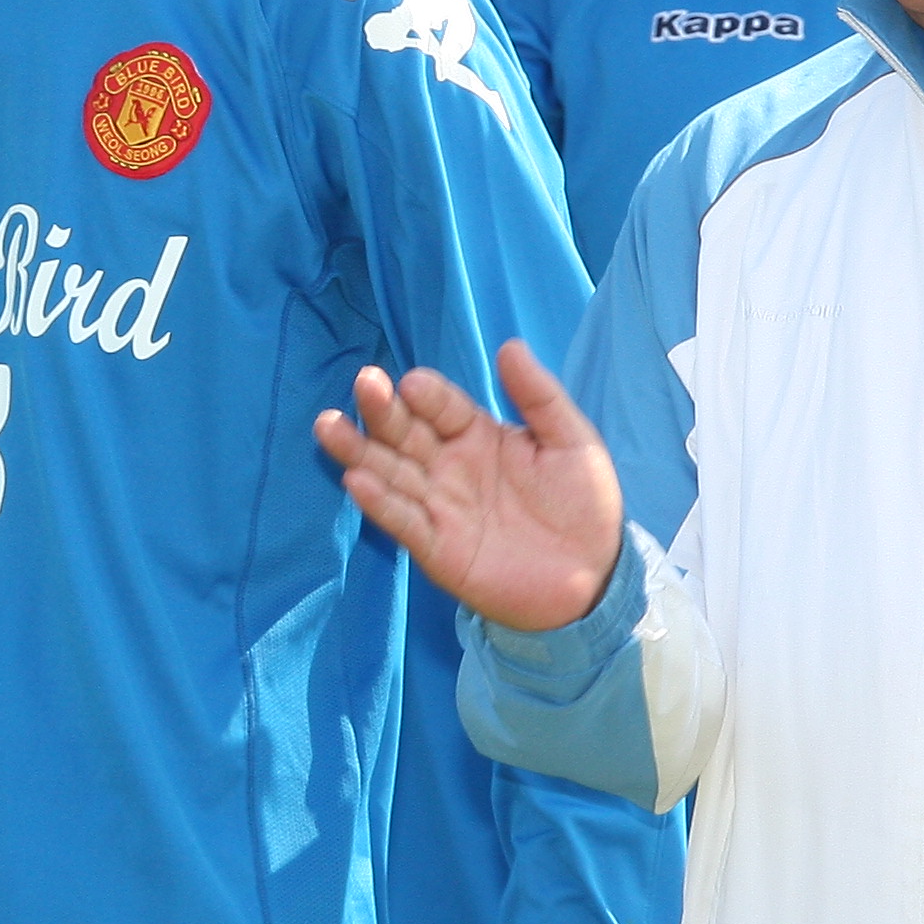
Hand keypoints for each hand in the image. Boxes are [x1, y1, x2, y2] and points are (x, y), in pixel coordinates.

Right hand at [318, 342, 619, 631]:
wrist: (595, 577)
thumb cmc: (584, 505)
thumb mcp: (572, 441)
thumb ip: (539, 396)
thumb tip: (509, 345)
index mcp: (477, 435)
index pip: (443, 407)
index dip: (428, 395)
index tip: (413, 383)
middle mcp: (449, 467)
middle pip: (405, 433)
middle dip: (382, 410)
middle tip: (364, 383)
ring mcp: (439, 507)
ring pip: (390, 473)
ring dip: (359, 450)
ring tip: (328, 424)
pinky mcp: (437, 548)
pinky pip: (404, 521)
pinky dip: (380, 502)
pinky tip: (357, 480)